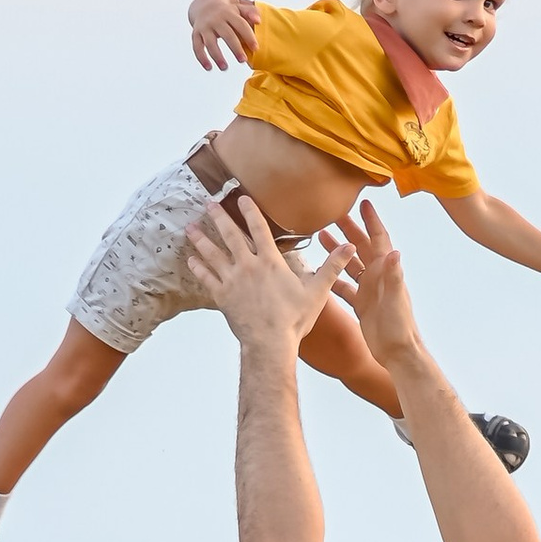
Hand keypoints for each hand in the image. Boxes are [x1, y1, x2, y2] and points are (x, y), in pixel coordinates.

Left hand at [181, 194, 346, 351]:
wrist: (270, 343)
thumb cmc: (294, 319)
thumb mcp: (317, 291)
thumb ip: (332, 266)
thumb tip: (349, 247)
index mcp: (271, 262)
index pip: (260, 229)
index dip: (251, 211)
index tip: (242, 198)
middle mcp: (249, 266)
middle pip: (231, 235)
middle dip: (220, 217)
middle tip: (209, 203)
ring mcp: (233, 280)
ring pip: (213, 254)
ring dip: (201, 239)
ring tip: (191, 227)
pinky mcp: (222, 296)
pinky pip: (206, 278)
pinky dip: (198, 267)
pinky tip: (191, 259)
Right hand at [188, 0, 257, 69]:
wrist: (205, 3)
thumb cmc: (228, 10)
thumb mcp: (239, 7)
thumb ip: (251, 12)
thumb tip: (258, 21)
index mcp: (229, 12)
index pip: (241, 24)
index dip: (248, 36)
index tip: (256, 49)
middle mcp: (216, 19)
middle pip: (226, 34)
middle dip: (235, 48)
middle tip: (243, 60)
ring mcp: (205, 27)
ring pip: (210, 42)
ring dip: (217, 56)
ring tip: (225, 68)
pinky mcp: (196, 33)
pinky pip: (197, 47)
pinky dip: (202, 58)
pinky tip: (209, 67)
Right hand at [329, 197, 423, 373]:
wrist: (398, 352)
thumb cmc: (400, 327)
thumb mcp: (396, 299)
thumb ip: (394, 276)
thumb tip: (394, 252)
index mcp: (386, 271)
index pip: (379, 239)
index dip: (371, 220)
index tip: (363, 202)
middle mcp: (378, 277)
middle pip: (361, 246)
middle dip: (349, 228)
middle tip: (334, 213)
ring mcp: (369, 290)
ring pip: (350, 263)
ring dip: (338, 249)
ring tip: (321, 234)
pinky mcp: (361, 303)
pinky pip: (344, 285)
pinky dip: (333, 276)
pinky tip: (320, 270)